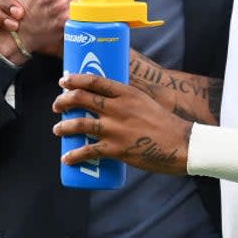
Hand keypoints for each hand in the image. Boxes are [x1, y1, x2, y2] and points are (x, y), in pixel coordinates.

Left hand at [53, 73, 191, 175]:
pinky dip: (74, 155)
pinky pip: (88, 151)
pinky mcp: (116, 149)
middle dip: (63, 101)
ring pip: (80, 124)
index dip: (75, 79)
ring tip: (57, 129)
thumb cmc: (164, 123)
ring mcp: (116, 129)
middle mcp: (118, 108)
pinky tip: (66, 158)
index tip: (63, 80)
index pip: (94, 81)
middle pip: (82, 98)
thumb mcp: (145, 102)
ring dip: (63, 127)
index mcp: (127, 93)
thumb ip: (126, 101)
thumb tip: (107, 103)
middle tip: (57, 105)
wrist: (180, 144)